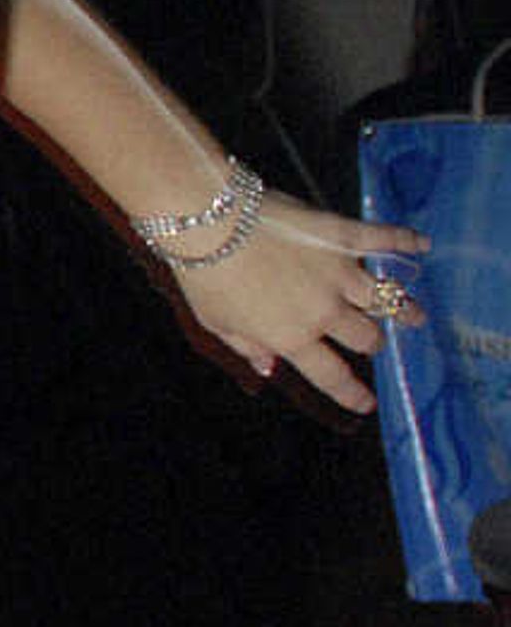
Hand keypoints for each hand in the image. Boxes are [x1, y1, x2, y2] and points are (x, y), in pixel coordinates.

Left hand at [165, 197, 425, 412]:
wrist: (209, 222)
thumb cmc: (204, 274)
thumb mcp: (216, 322)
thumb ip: (247, 346)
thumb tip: (267, 367)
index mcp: (290, 337)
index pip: (330, 375)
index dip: (350, 394)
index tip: (366, 404)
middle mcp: (323, 311)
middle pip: (366, 337)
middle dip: (372, 343)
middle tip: (373, 340)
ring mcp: (338, 273)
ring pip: (387, 299)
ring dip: (404, 309)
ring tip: (416, 316)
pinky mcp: (343, 236)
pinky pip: (384, 240)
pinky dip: (406, 241)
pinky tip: (423, 245)